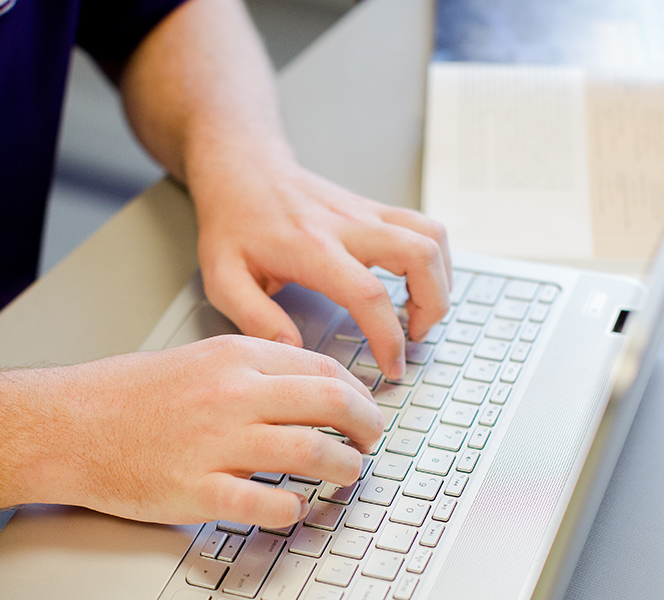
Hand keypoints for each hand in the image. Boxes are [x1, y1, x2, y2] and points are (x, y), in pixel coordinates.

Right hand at [36, 336, 383, 527]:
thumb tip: (308, 393)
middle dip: (366, 426)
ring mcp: (215, 443)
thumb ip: (252, 372)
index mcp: (234, 358)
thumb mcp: (198, 361)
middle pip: (329, 403)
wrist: (68, 425)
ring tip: (347, 475)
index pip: (322, 369)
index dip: (356, 393)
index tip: (364, 411)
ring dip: (343, 468)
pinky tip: (293, 510)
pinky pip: (265, 505)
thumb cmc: (127, 396)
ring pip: (310, 453)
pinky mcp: (196, 490)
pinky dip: (291, 511)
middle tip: (371, 443)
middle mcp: (231, 395)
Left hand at [192, 156, 451, 380]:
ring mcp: (366, 212)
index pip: (369, 294)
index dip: (389, 337)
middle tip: (414, 338)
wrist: (242, 169)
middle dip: (432, 306)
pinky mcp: (374, 208)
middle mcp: (348, 224)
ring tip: (421, 313)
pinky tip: (419, 284)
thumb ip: (256, 318)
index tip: (391, 367)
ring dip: (440, 280)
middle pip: (420, 255)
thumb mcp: (223, 278)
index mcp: (312, 247)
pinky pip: (425, 227)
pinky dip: (434, 260)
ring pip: (433, 236)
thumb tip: (293, 350)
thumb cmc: (233, 223)